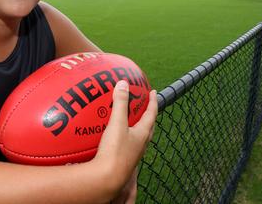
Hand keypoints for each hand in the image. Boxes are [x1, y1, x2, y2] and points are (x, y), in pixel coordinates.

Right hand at [93, 80, 157, 199]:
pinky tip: (115, 137)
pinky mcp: (124, 161)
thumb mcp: (117, 123)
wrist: (107, 178)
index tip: (154, 92)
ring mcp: (133, 154)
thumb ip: (120, 103)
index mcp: (143, 134)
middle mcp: (141, 144)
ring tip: (130, 120)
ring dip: (137, 127)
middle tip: (145, 106)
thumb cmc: (115, 151)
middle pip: (148, 127)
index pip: (151, 114)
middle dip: (148, 115)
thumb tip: (123, 83)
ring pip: (139, 137)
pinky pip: (128, 145)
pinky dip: (125, 137)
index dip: (153, 102)